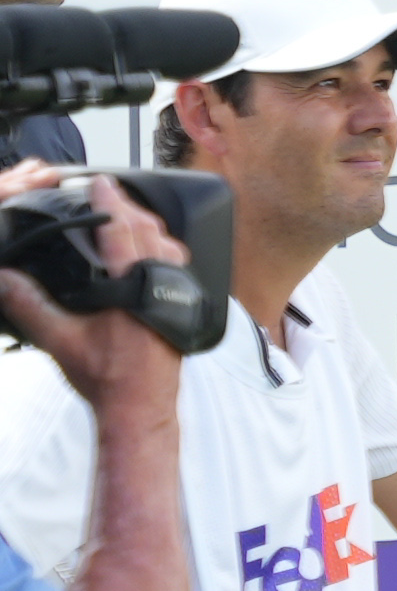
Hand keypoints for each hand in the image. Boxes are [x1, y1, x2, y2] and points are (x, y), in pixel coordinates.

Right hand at [0, 174, 182, 411]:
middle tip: (109, 192)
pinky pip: (178, 265)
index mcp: (133, 285)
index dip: (109, 203)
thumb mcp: (60, 339)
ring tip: (127, 214)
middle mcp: (162, 284)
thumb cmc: (106, 377)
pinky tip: (150, 250)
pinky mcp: (184, 307)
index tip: (100, 182)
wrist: (140, 408)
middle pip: (150, 231)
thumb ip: (30, 304)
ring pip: (169, 246)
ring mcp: (179, 295)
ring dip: (148, 226)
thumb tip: (4, 277)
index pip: (121, 231)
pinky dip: (162, 248)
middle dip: (129, 207)